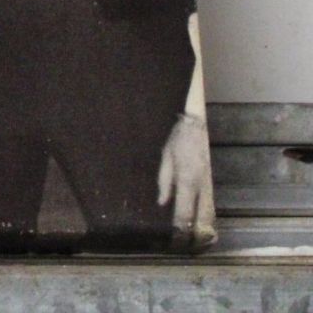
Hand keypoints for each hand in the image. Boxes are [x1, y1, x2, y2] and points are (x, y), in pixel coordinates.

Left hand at [157, 112, 211, 238]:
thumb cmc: (177, 140)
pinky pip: (211, 205)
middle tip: (186, 248)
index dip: (180, 230)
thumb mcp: (165, 158)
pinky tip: (202, 225)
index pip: (184, 213)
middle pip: (203, 219)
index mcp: (188, 181)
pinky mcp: (211, 182)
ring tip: (196, 243)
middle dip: (197, 236)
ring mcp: (209, 185)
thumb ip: (164, 183)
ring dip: (205, 229)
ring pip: (210, 214)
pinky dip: (208, 218)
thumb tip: (162, 204)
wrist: (196, 125)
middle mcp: (202, 187)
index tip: (174, 242)